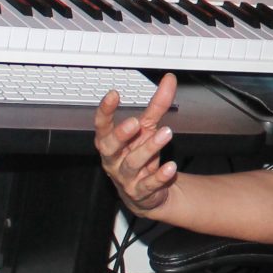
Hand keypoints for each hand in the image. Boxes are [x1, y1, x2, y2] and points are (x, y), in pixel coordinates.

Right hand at [94, 73, 180, 214]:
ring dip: (149, 149)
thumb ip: (157, 105)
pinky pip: (148, 184)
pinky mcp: (140, 192)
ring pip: (132, 163)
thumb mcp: (148, 127)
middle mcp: (114, 159)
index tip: (113, 94)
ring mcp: (125, 177)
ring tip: (165, 134)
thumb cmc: (140, 154)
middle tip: (135, 122)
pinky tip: (170, 167)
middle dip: (121, 134)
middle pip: (110, 147)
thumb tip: (169, 80)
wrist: (146, 191)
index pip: (102, 125)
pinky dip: (159, 176)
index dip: (105, 111)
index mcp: (111, 141)